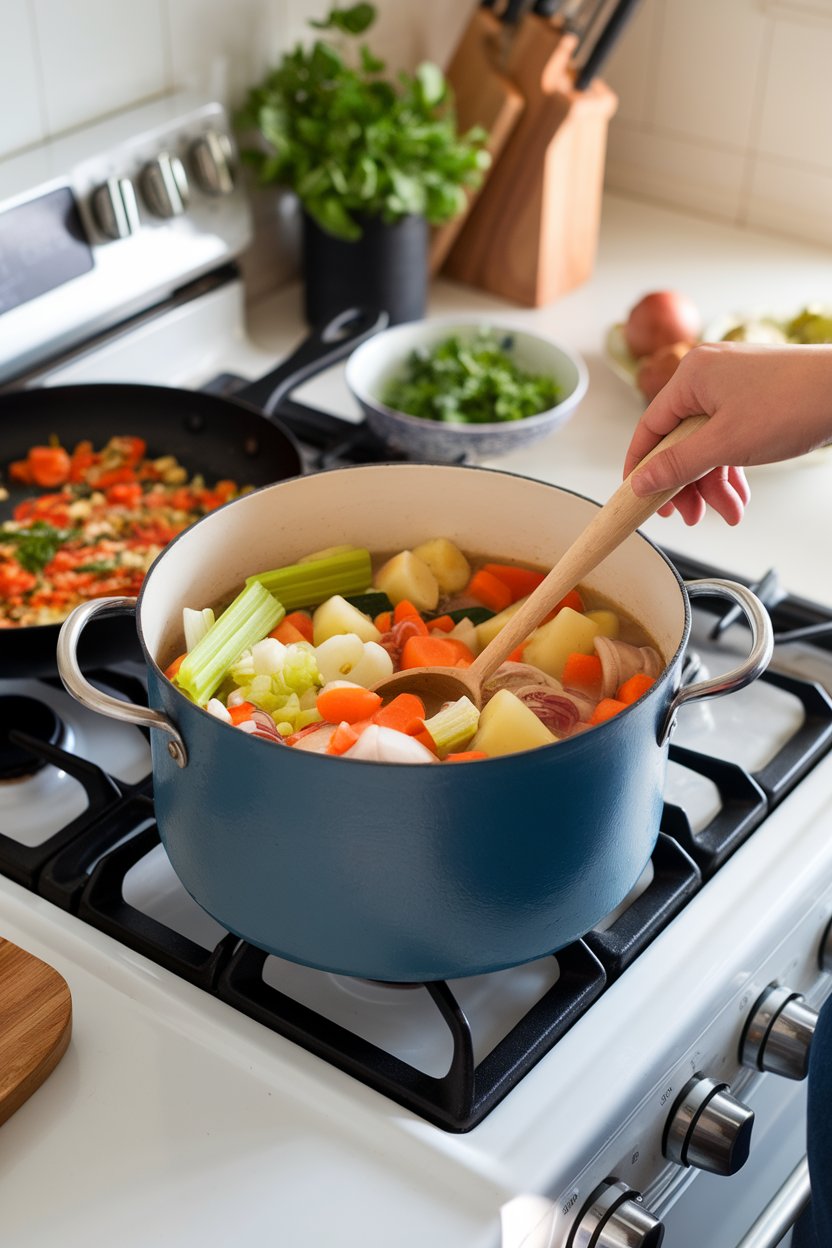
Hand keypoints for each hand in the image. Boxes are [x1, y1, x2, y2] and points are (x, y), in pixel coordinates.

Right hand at [624, 342, 831, 524]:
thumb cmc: (794, 403)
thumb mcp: (725, 445)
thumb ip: (676, 466)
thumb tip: (641, 481)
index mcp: (691, 376)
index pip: (649, 428)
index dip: (641, 467)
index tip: (638, 497)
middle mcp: (707, 375)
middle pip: (679, 439)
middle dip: (687, 483)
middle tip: (690, 515)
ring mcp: (732, 384)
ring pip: (707, 442)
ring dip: (714, 482)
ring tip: (727, 511)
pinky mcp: (753, 396)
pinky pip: (728, 436)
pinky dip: (731, 466)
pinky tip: (740, 494)